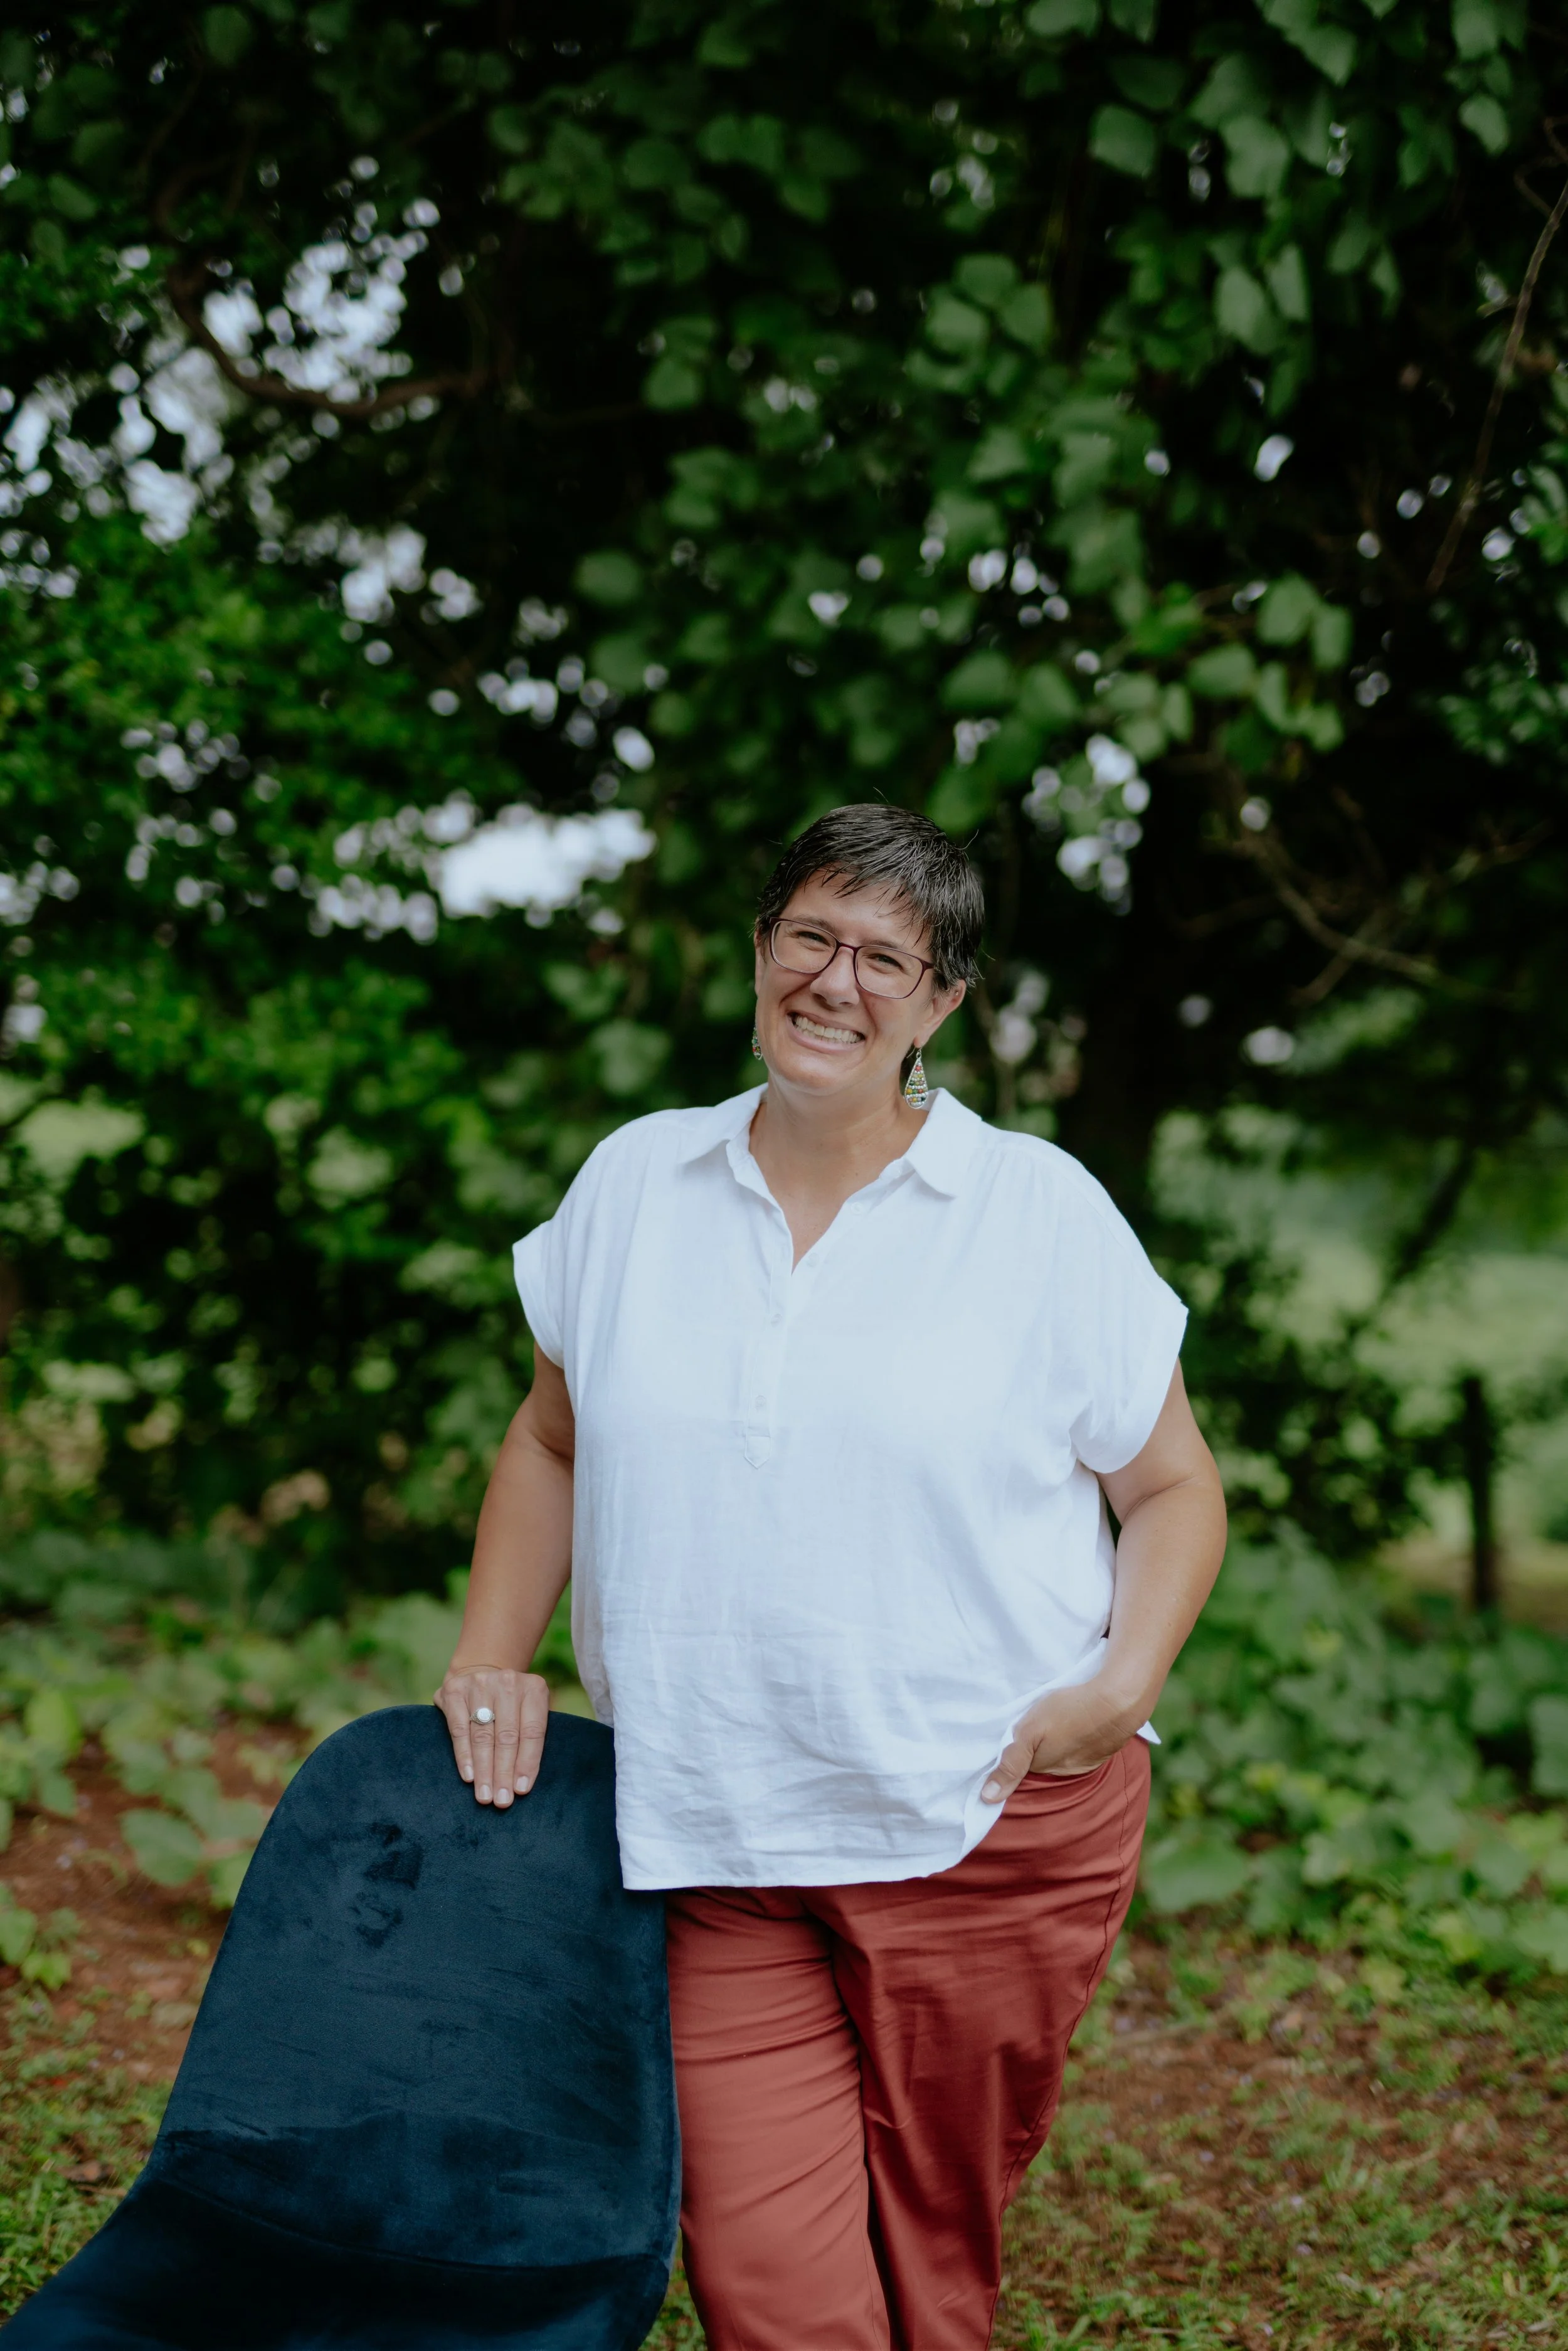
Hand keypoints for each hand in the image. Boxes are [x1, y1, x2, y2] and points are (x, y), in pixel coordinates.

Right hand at [435, 1663, 550, 1806]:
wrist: (481, 1672)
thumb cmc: (511, 1704)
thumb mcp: (529, 1711)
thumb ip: (531, 1739)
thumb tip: (522, 1784)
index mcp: (534, 1688)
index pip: (533, 1732)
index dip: (527, 1763)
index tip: (521, 1790)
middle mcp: (508, 1682)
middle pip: (507, 1736)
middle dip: (503, 1773)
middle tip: (501, 1801)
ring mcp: (480, 1683)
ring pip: (483, 1736)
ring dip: (484, 1770)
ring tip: (484, 1795)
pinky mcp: (455, 1690)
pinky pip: (459, 1729)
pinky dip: (464, 1755)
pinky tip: (468, 1776)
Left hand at [981, 1678, 1140, 1805]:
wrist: (1118, 1702)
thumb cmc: (1068, 1712)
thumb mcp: (1029, 1731)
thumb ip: (1009, 1763)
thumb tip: (987, 1799)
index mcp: (1043, 1768)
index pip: (1019, 1771)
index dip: (1010, 1758)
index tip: (1005, 1744)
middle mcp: (1064, 1773)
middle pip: (1040, 1765)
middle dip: (1033, 1753)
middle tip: (1029, 1731)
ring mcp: (1085, 1763)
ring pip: (1061, 1757)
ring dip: (1055, 1746)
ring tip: (1051, 1727)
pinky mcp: (1100, 1750)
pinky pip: (1079, 1750)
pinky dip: (1073, 1741)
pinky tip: (1073, 1725)